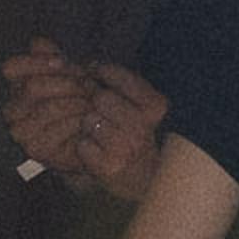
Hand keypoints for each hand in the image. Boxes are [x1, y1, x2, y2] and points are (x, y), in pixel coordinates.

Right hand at [2, 40, 98, 180]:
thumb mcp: (71, 74)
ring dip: (78, 101)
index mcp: (18, 86)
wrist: (95, 138)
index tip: (62, 61)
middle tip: (89, 84)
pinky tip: (92, 118)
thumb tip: (38, 42)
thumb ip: (54, 57)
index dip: (36, 62)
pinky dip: (81, 120)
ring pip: (48, 107)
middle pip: (33, 86)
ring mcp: (22, 131)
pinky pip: (59, 128)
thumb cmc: (81, 102)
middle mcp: (13, 109)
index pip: (12, 68)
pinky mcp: (36, 149)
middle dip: (67, 82)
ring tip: (95, 101)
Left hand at [70, 63, 169, 203]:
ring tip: (102, 134)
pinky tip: (97, 150)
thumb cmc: (132, 130)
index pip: (120, 76)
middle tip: (104, 113)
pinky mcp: (107, 166)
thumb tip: (89, 63)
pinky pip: (82, 144)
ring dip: (89, 126)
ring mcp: (126, 147)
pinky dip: (84, 147)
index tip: (96, 72)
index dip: (104, 72)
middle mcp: (143, 127)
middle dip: (97, 104)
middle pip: (101, 98)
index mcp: (155, 106)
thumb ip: (119, 80)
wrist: (139, 176)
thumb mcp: (137, 102)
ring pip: (89, 120)